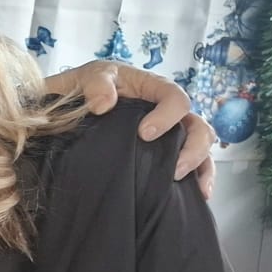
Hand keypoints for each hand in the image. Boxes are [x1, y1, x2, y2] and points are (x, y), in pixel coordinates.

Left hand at [54, 60, 216, 198]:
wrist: (71, 107)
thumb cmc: (88, 87)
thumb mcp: (89, 77)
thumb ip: (95, 84)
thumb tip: (103, 104)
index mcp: (155, 89)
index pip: (176, 99)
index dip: (167, 116)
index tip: (145, 134)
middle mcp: (168, 112)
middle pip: (197, 126)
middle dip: (192, 149)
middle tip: (173, 169)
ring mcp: (169, 134)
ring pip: (200, 147)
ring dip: (198, 166)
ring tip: (180, 182)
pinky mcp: (163, 154)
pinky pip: (192, 165)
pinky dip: (199, 179)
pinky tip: (198, 194)